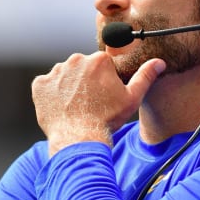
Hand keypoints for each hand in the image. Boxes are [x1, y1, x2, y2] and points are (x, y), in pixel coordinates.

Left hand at [31, 52, 165, 156]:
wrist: (79, 139)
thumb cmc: (107, 120)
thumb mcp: (132, 99)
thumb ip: (145, 76)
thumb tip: (159, 62)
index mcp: (98, 60)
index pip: (102, 66)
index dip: (105, 82)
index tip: (104, 97)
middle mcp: (75, 60)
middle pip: (82, 68)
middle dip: (86, 82)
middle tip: (91, 104)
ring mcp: (55, 72)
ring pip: (65, 76)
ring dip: (69, 87)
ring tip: (76, 108)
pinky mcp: (39, 85)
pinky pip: (47, 85)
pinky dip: (52, 95)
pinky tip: (61, 108)